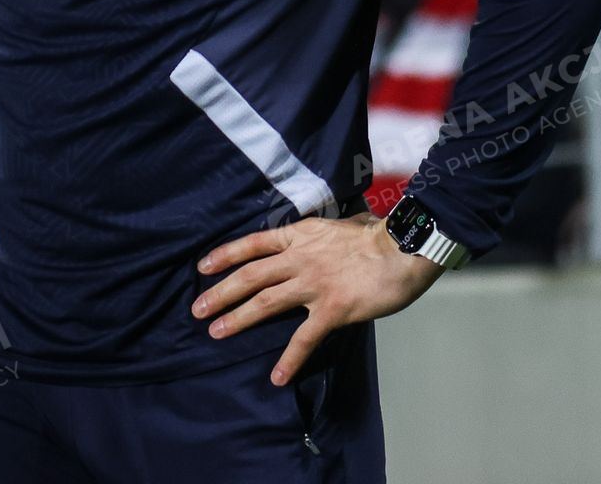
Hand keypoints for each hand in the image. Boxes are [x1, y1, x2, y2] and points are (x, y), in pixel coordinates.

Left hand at [194, 213, 443, 385]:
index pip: (254, 243)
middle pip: (251, 275)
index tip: (203, 267)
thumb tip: (330, 230)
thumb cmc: (380, 235)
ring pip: (266, 301)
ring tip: (215, 332)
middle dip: (221, 292)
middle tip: (196, 309)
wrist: (404, 247)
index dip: (226, 254)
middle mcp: (300, 258)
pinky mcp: (331, 309)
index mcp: (302, 235)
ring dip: (238, 318)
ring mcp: (314, 284)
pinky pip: (305, 338)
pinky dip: (289, 359)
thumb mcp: (344, 224)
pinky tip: (277, 376)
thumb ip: (327, 233)